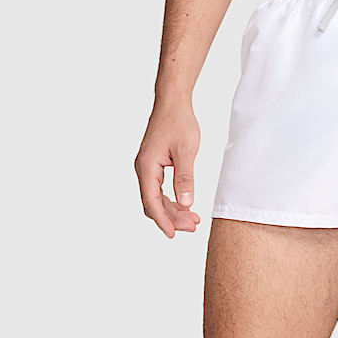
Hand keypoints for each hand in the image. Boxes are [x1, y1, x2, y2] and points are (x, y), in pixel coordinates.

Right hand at [135, 101, 201, 237]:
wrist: (173, 103)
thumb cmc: (179, 122)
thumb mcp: (186, 151)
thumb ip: (185, 178)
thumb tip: (186, 203)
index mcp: (147, 167)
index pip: (151, 201)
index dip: (163, 220)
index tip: (173, 234)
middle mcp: (143, 169)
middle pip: (153, 204)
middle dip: (171, 218)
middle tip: (193, 227)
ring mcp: (147, 168)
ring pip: (156, 199)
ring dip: (173, 211)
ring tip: (193, 220)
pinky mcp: (154, 166)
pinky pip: (159, 190)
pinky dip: (171, 200)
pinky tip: (186, 206)